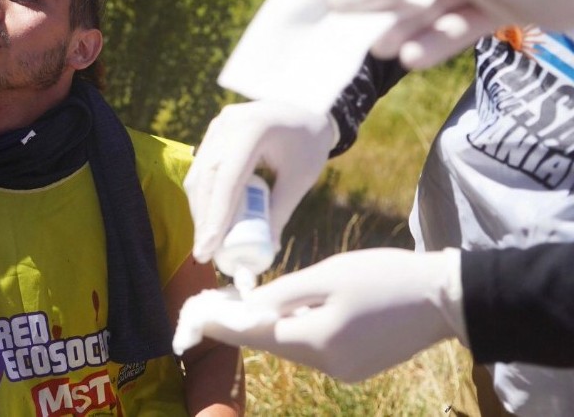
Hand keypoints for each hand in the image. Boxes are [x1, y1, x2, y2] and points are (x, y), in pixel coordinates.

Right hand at [185, 101, 334, 262]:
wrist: (307, 110)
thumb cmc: (308, 144)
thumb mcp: (300, 179)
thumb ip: (280, 212)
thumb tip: (264, 250)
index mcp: (253, 129)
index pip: (227, 179)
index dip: (215, 217)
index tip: (208, 249)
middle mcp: (227, 124)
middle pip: (206, 179)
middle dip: (203, 220)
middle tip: (204, 253)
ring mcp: (217, 126)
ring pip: (198, 176)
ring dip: (200, 210)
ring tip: (207, 242)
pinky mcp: (214, 133)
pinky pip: (202, 169)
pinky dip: (204, 197)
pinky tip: (209, 220)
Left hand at [194, 248, 466, 382]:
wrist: (446, 297)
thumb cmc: (385, 277)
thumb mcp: (330, 274)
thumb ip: (285, 292)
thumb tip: (251, 304)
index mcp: (318, 342)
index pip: (258, 334)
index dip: (226, 323)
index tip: (198, 315)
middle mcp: (328, 365)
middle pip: (275, 344)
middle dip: (246, 325)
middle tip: (218, 306)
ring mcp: (346, 370)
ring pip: (295, 346)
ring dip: (271, 327)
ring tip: (248, 307)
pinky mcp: (359, 366)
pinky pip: (316, 348)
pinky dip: (298, 331)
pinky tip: (292, 314)